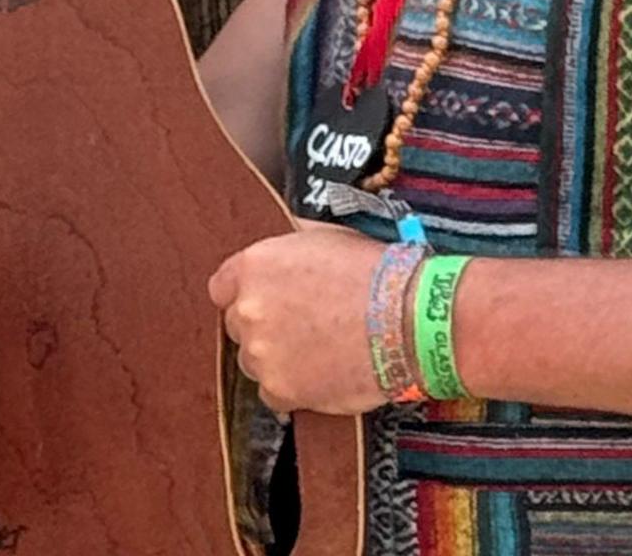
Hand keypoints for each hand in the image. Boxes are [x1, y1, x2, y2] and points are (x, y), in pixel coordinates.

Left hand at [208, 223, 390, 415]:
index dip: (247, 295)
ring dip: (279, 358)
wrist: (410, 319)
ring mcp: (262, 353)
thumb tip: (287, 247)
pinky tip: (324, 372)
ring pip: (255, 361)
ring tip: (321, 351)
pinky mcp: (281, 390)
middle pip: (240, 326)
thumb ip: (290, 247)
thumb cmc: (377, 274)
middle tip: (304, 327)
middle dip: (266, 327)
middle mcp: (249, 309)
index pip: (222, 288)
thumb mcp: (326, 237)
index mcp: (254, 266)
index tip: (267, 303)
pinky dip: (295, 388)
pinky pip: (274, 393)